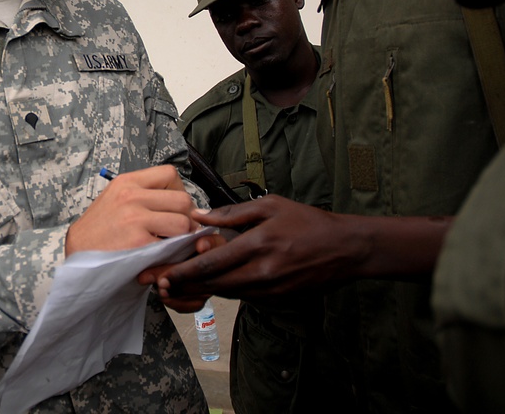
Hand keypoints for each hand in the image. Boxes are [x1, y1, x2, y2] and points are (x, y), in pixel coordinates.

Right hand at [65, 165, 198, 255]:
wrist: (77, 254)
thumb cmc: (99, 230)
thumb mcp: (115, 198)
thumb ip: (143, 194)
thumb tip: (179, 199)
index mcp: (127, 182)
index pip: (169, 174)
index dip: (178, 191)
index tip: (172, 207)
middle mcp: (131, 196)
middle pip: (183, 199)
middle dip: (185, 216)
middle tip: (177, 230)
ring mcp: (135, 219)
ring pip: (183, 223)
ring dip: (182, 237)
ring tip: (170, 243)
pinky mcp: (139, 243)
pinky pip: (172, 246)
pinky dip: (172, 254)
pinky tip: (161, 256)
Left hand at [140, 196, 362, 308]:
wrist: (345, 249)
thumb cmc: (306, 222)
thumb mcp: (270, 206)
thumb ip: (232, 213)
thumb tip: (198, 215)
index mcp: (257, 246)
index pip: (211, 263)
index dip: (183, 271)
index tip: (162, 275)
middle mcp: (262, 273)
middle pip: (213, 284)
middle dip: (184, 285)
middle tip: (159, 285)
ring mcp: (270, 290)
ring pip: (225, 292)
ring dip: (201, 290)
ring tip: (177, 286)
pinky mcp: (276, 299)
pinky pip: (242, 296)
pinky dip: (224, 290)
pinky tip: (210, 283)